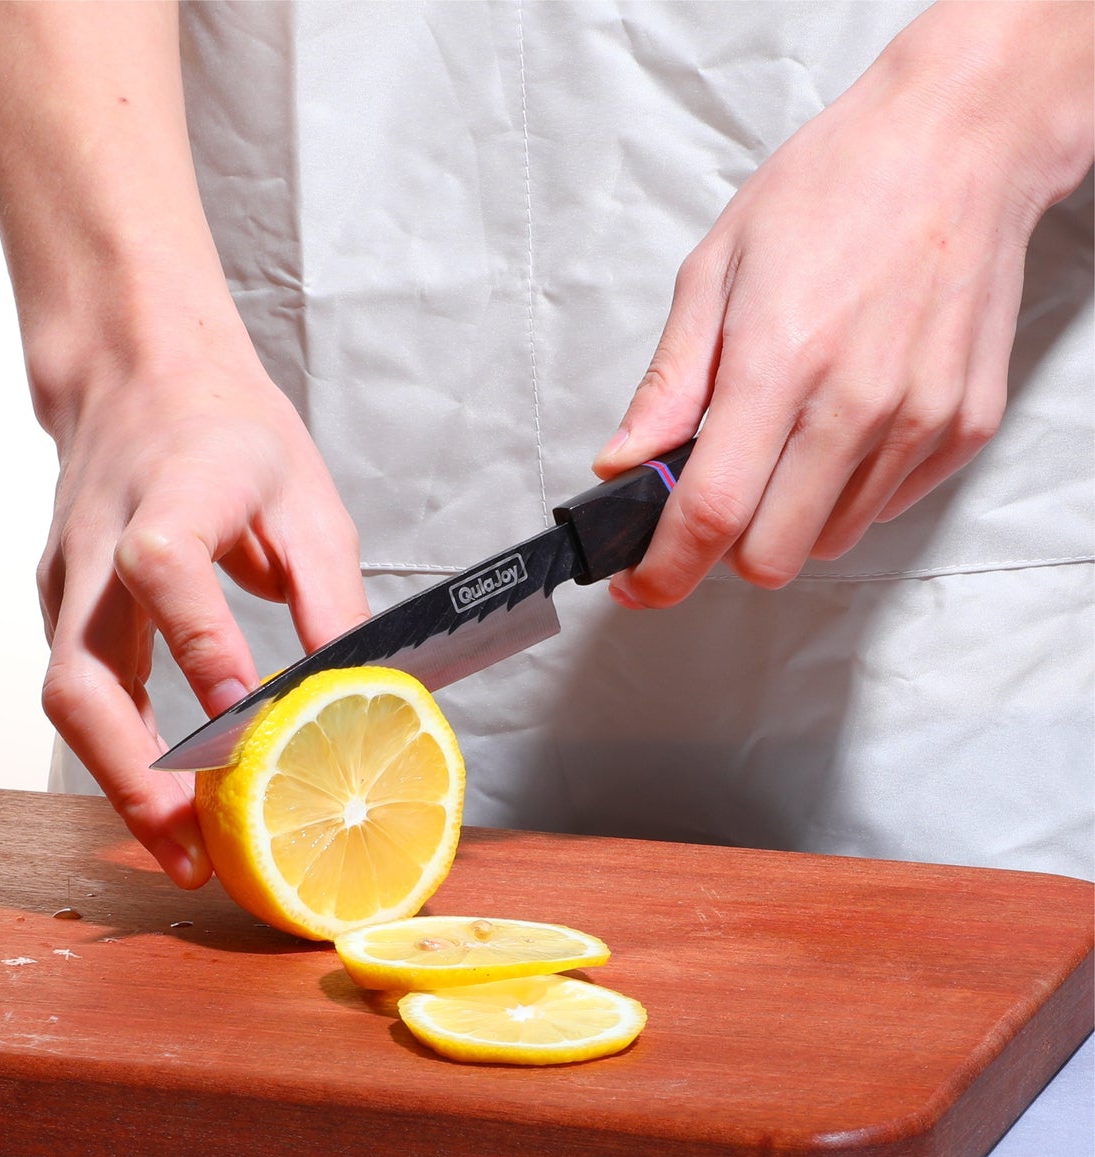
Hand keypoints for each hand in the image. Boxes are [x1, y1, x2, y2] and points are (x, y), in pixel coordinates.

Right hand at [38, 358, 368, 886]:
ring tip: (183, 850)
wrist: (135, 374)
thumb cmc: (226, 430)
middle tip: (194, 845)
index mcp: (171, 491)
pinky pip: (78, 694)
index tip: (243, 718)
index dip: (198, 647)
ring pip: (67, 699)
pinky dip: (117, 755)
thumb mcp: (305, 496)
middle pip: (81, 672)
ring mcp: (65, 580)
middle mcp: (98, 543)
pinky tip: (165, 799)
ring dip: (119, 784)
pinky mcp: (59, 608)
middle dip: (133, 773)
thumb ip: (332, 597)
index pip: (163, 567)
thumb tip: (360, 698)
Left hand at [593, 0, 1092, 606]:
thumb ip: (668, 385)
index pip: (711, 514)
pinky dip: (845, 493)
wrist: (959, 142)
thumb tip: (622, 464)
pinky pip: (884, 508)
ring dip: (787, 519)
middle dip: (723, 550)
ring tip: (783, 441)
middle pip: (771, 555)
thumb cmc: (836, 189)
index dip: (663, 571)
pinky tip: (838, 427)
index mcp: (779, 361)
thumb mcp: (715, 271)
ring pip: (829, 542)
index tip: (638, 584)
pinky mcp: (965, 426)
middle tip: (710, 501)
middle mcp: (857, 402)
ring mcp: (920, 419)